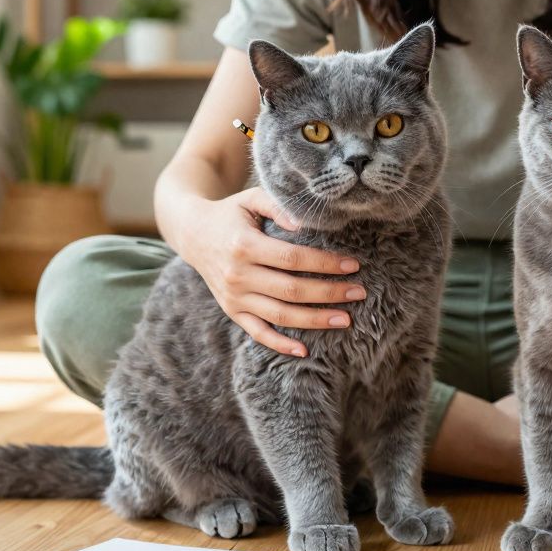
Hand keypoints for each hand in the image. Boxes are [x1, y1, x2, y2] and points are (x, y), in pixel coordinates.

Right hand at [182, 187, 364, 357]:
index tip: (353, 265)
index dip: (325, 263)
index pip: (293, 259)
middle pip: (291, 290)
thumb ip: (277, 206)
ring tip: (345, 320)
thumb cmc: (230, 213)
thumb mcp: (250, 199)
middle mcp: (237, 275)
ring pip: (280, 315)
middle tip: (359, 293)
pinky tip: (305, 350)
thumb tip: (305, 225)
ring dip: (315, 320)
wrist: (192, 233)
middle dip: (329, 293)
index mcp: (244, 245)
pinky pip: (257, 333)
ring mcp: (234, 297)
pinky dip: (280, 345)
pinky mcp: (232, 311)